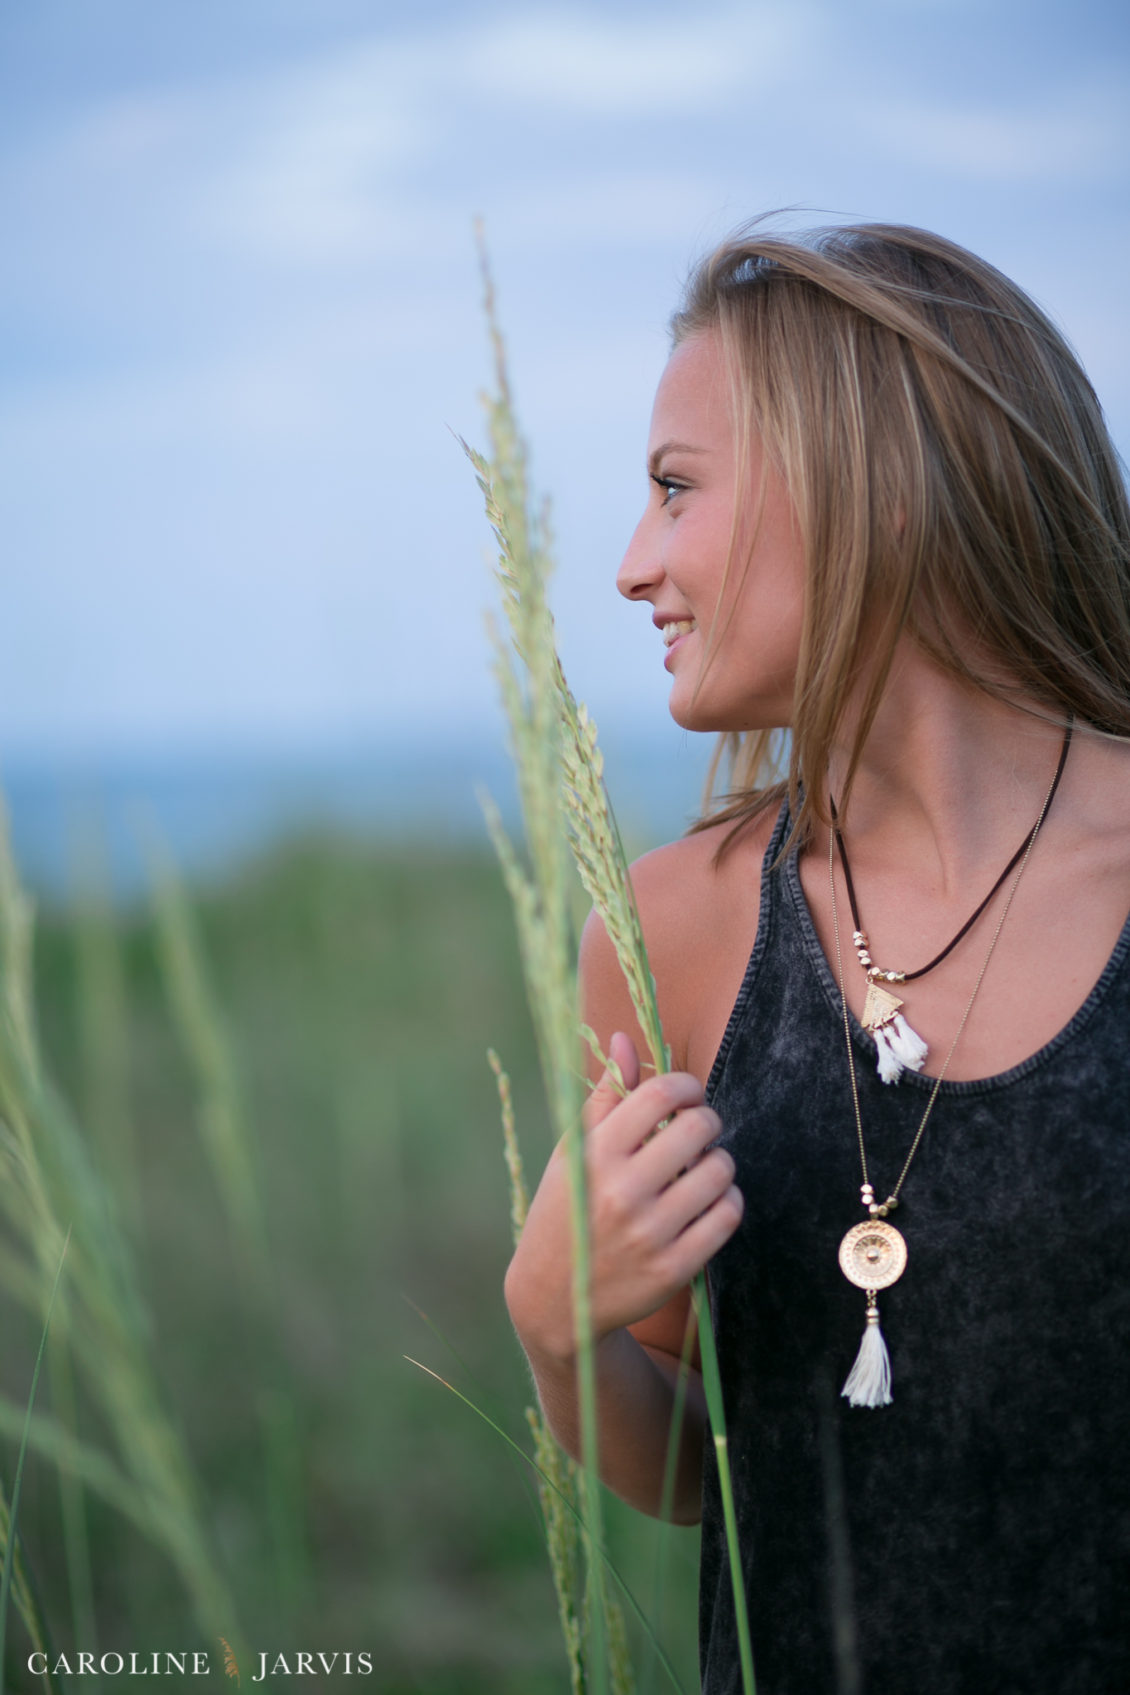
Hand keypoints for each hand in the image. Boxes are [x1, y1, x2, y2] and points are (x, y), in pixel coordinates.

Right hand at [504, 1032, 743, 1363]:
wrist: (555, 1299)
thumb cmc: (567, 1209)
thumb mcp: (574, 1151)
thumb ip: (605, 1096)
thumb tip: (623, 1039)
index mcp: (595, 1154)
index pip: (660, 1094)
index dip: (685, 1086)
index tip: (687, 1096)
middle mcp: (622, 1191)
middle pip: (699, 1128)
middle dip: (706, 1123)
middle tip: (696, 1133)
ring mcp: (650, 1233)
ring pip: (721, 1171)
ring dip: (718, 1163)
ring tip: (699, 1170)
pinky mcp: (673, 1269)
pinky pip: (727, 1216)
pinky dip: (727, 1202)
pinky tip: (708, 1202)